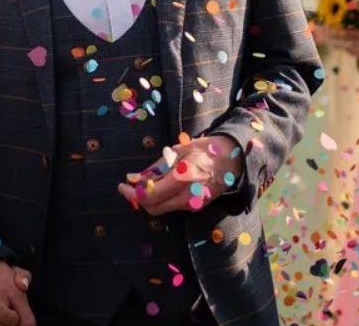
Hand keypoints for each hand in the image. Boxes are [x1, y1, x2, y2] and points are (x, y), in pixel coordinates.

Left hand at [118, 135, 241, 214]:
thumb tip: (135, 178)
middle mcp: (188, 195)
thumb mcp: (178, 151)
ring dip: (150, 200)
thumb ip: (156, 167)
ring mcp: (194, 203)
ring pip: (163, 209)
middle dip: (139, 199)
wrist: (235, 159)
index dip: (133, 193)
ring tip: (145, 185)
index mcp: (182, 178)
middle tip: (130, 187)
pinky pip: (174, 207)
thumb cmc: (205, 149)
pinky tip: (160, 187)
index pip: (150, 195)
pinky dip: (163, 200)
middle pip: (154, 208)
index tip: (122, 186)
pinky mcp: (199, 206)